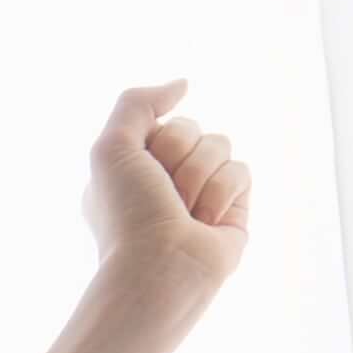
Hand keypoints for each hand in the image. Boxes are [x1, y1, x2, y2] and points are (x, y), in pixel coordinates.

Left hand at [86, 82, 253, 300]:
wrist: (160, 267)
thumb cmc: (127, 214)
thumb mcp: (111, 147)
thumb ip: (137, 103)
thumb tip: (182, 85)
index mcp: (132, 165)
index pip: (160, 120)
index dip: (154, 139)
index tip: (140, 170)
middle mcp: (166, 176)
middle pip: (192, 128)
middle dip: (177, 156)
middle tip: (163, 193)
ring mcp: (201, 191)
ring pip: (220, 144)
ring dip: (199, 176)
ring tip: (184, 211)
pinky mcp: (233, 207)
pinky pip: (242, 170)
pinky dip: (222, 193)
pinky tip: (206, 222)